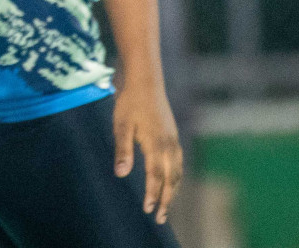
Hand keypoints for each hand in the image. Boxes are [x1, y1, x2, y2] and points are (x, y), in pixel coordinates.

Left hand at [112, 80, 182, 223]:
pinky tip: (172, 179)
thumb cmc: (129, 102)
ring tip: (168, 204)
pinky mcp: (173, 135)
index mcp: (156, 145)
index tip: (149, 210)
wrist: (145, 80)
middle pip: (171, 179)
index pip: (156, 177)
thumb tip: (120, 173)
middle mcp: (169, 145)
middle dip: (167, 199)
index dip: (153, 195)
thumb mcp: (121, 125)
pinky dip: (176, 176)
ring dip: (174, 190)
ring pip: (177, 172)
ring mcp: (173, 140)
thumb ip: (122, 150)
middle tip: (161, 218)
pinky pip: (178, 162)